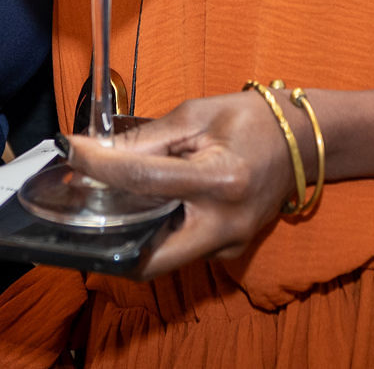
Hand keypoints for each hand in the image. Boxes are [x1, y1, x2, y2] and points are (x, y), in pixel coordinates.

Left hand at [64, 89, 305, 279]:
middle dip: (109, 240)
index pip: (144, 181)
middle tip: (81, 206)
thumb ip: (147, 139)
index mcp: (220, 181)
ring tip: (107, 199)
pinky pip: (181, 248)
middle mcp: (225, 225)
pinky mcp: (229, 251)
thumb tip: (98, 152)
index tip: (70, 151)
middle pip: (148, 258)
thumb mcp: (197, 115)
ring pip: (162, 259)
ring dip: (129, 235)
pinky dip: (156, 230)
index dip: (99, 166)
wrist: (303, 142)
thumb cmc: (251, 120)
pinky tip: (145, 204)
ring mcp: (229, 245)